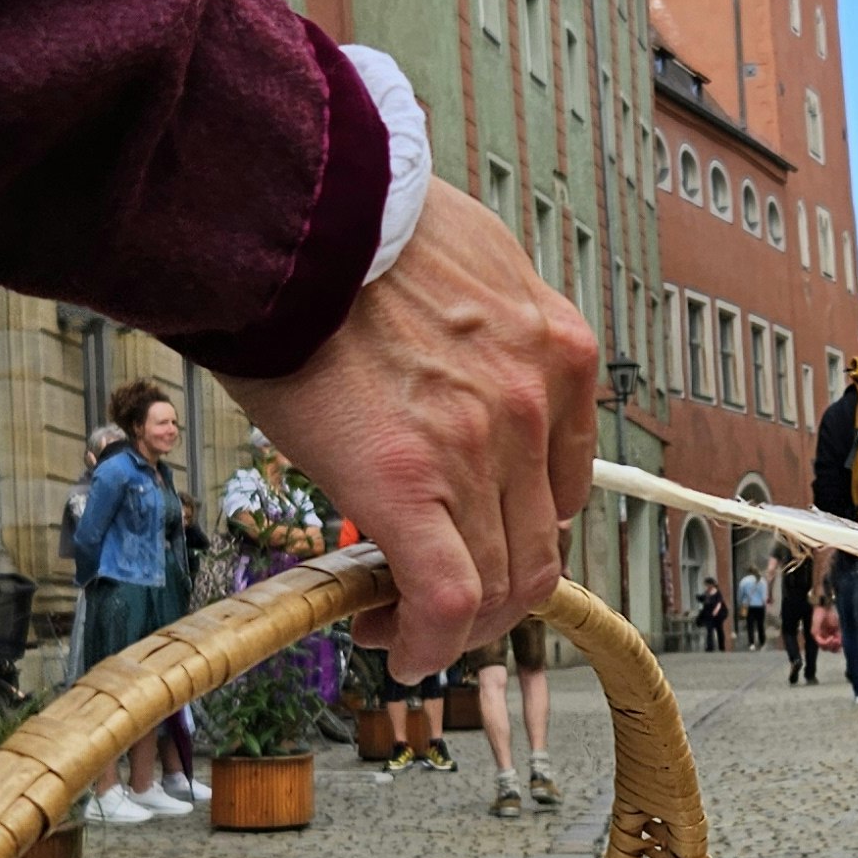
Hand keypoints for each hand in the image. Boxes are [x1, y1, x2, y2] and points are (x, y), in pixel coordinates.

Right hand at [219, 181, 599, 670]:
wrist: (291, 209)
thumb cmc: (353, 226)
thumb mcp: (464, 265)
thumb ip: (484, 333)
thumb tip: (450, 375)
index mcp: (557, 351)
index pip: (565, 483)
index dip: (519, 530)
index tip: (474, 542)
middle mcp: (536, 404)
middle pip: (539, 548)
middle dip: (489, 595)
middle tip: (432, 603)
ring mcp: (481, 447)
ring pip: (497, 583)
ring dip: (455, 624)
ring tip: (398, 623)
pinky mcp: (410, 483)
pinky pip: (446, 597)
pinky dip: (429, 642)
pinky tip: (399, 648)